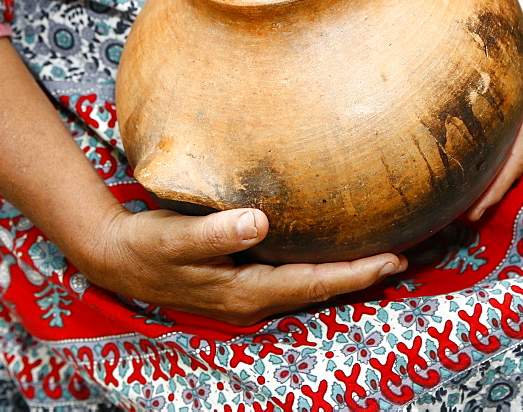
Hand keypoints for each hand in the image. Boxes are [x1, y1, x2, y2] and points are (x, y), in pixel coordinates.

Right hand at [76, 206, 407, 325]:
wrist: (116, 257)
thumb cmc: (147, 246)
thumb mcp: (175, 237)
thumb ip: (216, 232)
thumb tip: (258, 222)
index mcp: (246, 291)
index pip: (314, 283)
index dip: (356, 273)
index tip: (393, 259)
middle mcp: (253, 299)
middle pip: (321, 290)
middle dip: (363, 276)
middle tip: (406, 256)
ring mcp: (248, 295)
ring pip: (310, 287)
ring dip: (346, 275)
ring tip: (382, 256)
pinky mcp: (241, 282)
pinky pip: (294, 279)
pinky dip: (321, 270)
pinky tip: (333, 253)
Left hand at [464, 0, 522, 220]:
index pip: (516, 153)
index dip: (499, 184)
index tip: (477, 211)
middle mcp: (520, 112)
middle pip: (503, 161)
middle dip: (484, 193)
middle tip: (457, 222)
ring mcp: (505, 108)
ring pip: (490, 151)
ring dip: (475, 178)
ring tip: (449, 206)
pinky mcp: (487, 100)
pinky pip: (477, 132)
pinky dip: (466, 152)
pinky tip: (443, 163)